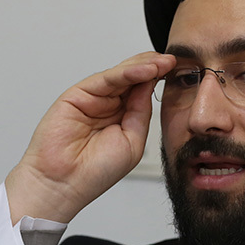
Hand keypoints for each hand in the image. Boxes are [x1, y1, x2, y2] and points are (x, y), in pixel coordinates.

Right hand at [4, 51, 175, 223]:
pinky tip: (145, 70)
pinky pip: (106, 79)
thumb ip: (140, 112)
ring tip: (164, 63)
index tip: (179, 72)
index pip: (142, 91)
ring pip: (121, 74)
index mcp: (121, 117)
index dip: (159, 80)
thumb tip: (150, 85)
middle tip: (174, 61)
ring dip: (144, 66)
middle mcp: (107, 105)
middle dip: (154, 68)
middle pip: (132, 78)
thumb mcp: (132, 141)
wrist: (65, 184)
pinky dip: (127, 73)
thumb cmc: (95, 172)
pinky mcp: (77, 94)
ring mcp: (92, 98)